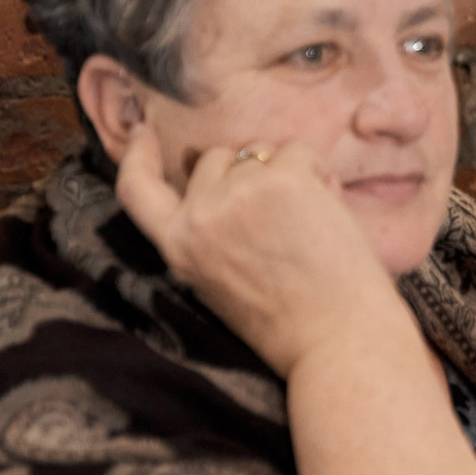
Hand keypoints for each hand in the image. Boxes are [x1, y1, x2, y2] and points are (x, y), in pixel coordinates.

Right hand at [113, 119, 410, 378]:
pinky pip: (299, 152)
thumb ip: (211, 236)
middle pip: (214, 160)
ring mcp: (239, 194)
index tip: (143, 131)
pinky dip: (320, 174)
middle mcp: (200, 217)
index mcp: (179, 248)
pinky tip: (329, 215)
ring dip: (286, 174)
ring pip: (258, 152)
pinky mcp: (283, 180)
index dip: (137, 155)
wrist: (339, 343)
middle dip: (248, 174)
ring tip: (310, 226)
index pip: (136, 189)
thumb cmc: (294, 324)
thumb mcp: (222, 283)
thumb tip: (227, 183)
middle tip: (285, 221)